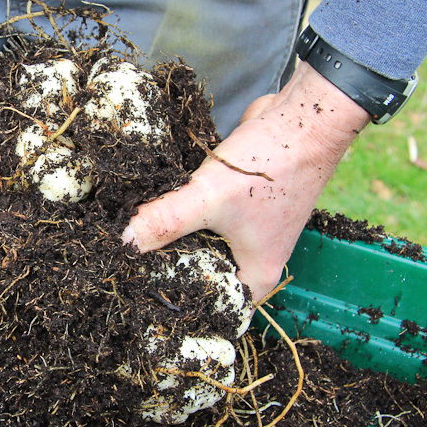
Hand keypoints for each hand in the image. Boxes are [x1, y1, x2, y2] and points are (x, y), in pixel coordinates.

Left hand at [123, 60, 370, 300]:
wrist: (302, 118)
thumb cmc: (272, 166)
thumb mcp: (210, 198)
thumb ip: (166, 220)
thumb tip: (123, 240)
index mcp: (255, 277)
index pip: (210, 307)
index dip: (176, 301)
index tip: (138, 290)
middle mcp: (253, 259)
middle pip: (199, 272)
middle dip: (166, 263)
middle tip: (124, 260)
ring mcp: (248, 231)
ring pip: (200, 242)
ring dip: (173, 234)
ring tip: (133, 234)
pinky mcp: (238, 204)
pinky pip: (204, 216)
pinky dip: (184, 210)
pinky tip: (154, 205)